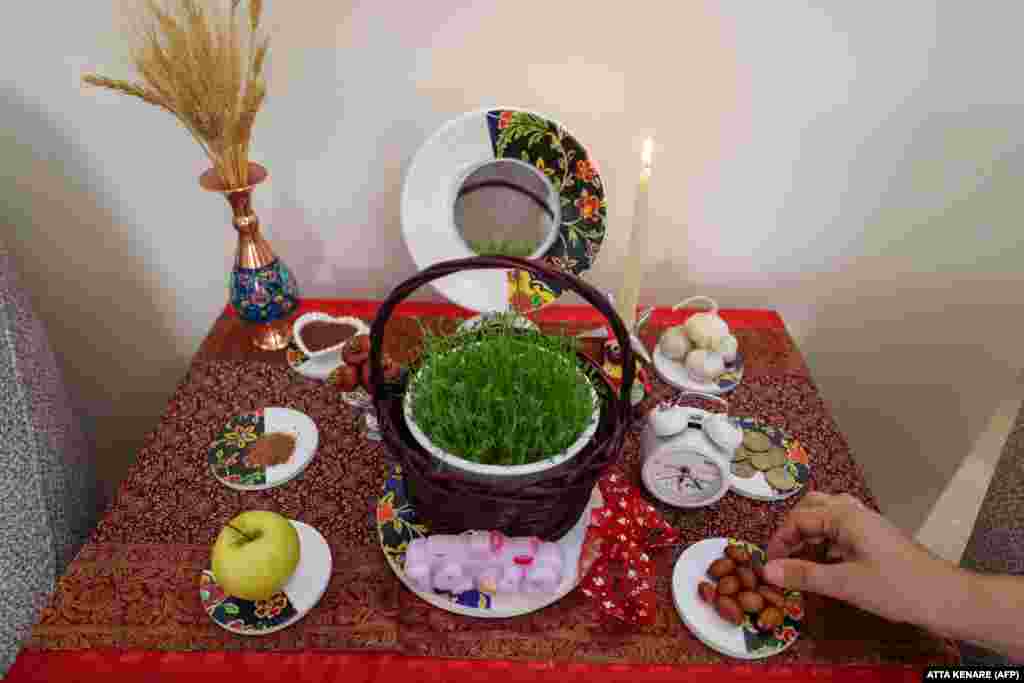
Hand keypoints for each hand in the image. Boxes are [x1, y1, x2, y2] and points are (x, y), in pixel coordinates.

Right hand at [763, 492, 952, 627]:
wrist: (947, 599)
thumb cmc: (897, 588)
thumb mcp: (845, 584)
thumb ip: (804, 575)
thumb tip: (766, 571)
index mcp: (845, 516)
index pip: (798, 518)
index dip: (779, 540)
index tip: (769, 566)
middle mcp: (855, 512)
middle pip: (812, 508)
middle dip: (792, 530)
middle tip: (783, 558)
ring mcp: (868, 524)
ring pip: (828, 517)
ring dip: (810, 534)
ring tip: (801, 560)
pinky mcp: (877, 539)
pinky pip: (842, 530)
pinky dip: (826, 543)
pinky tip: (825, 565)